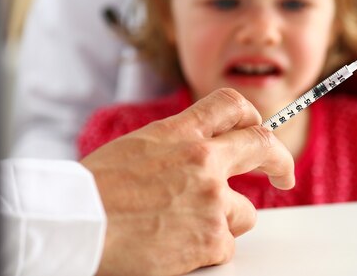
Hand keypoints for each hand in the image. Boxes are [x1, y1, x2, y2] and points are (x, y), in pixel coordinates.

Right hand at [81, 88, 294, 275]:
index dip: (250, 115)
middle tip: (283, 174)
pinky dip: (207, 250)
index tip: (258, 129)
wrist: (74, 225)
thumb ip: (177, 145)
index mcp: (181, 132)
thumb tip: (200, 152)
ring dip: (225, 221)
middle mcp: (204, 159)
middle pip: (263, 146)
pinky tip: (178, 247)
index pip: (231, 105)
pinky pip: (225, 246)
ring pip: (245, 212)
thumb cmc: (94, 190)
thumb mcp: (139, 147)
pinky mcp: (212, 238)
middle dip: (280, 161)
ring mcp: (211, 198)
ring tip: (186, 228)